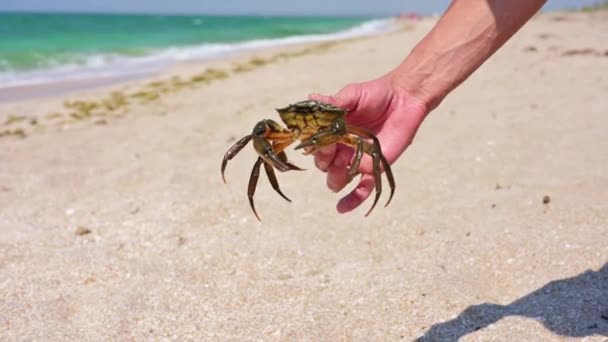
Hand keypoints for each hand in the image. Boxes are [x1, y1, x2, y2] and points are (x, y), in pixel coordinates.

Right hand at [309, 73, 428, 213]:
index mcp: (331, 132)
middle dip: (325, 161)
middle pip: (324, 165)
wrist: (404, 99)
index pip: (315, 146)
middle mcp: (341, 149)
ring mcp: (356, 161)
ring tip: (344, 166)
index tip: (320, 140)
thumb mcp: (351, 95)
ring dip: (336, 178)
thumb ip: (333, 102)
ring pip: (338, 179)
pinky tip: (342, 208)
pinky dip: (352, 200)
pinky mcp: (373, 169)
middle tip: (334, 150)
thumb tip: (311, 98)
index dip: (315, 146)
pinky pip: (361, 190)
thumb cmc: (375, 94)